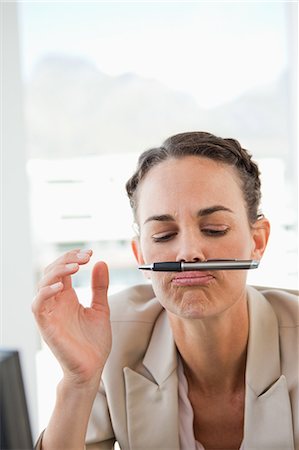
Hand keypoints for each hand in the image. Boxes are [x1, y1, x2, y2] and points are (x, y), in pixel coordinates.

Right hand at [32, 249, 111, 385]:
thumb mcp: (100, 308)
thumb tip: (101, 263)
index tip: (90, 253)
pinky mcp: (46, 325)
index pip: (63, 269)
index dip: (73, 257)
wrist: (92, 368)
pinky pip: (38, 305)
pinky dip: (45, 292)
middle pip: (51, 271)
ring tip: (76, 266)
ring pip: (43, 283)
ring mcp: (50, 313)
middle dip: (67, 259)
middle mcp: (56, 302)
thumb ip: (99, 287)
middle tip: (85, 256)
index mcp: (67, 297)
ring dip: (58, 271)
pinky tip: (60, 286)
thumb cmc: (94, 342)